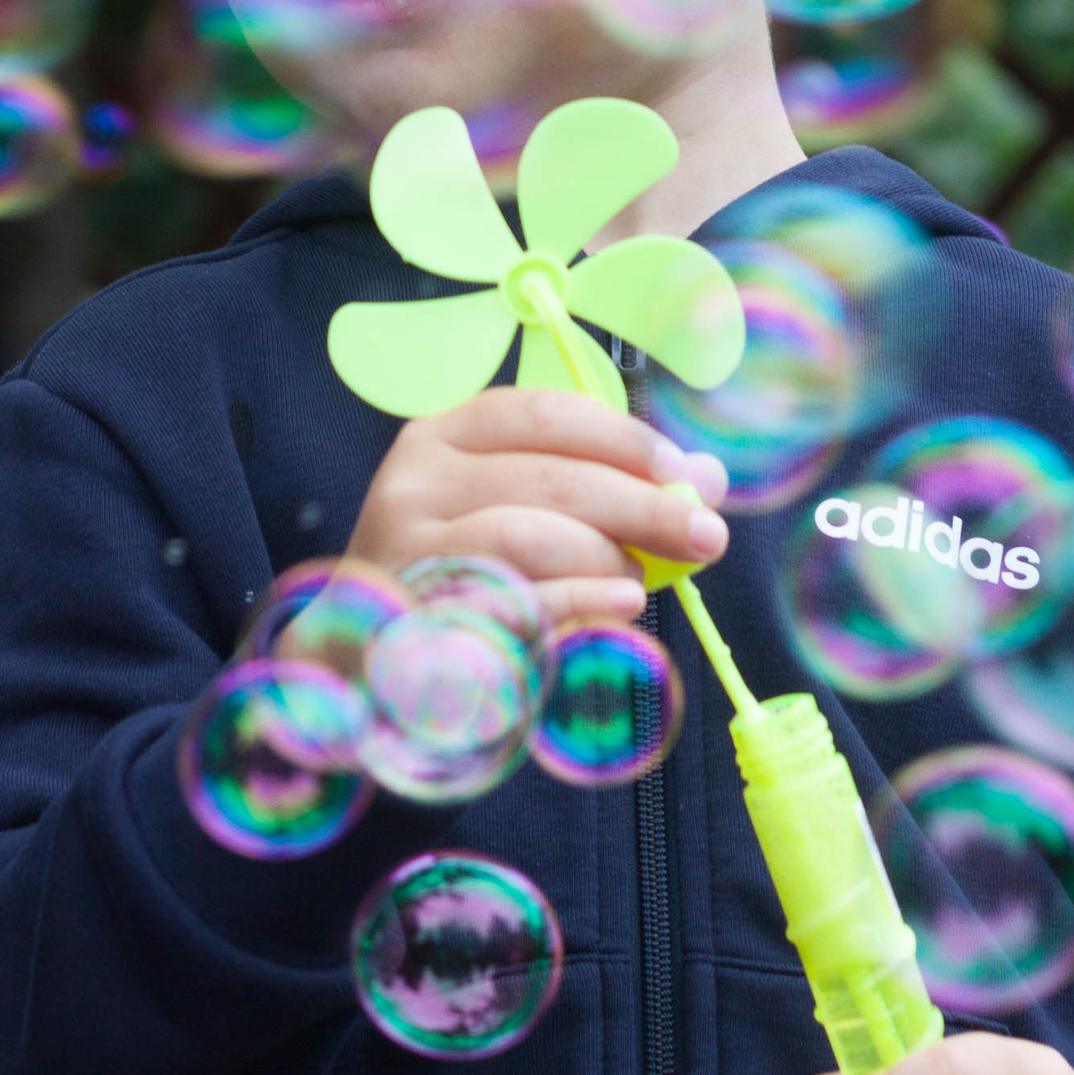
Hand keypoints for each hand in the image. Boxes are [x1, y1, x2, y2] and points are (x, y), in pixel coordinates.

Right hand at [343, 385, 727, 629]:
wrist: (367, 662)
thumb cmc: (460, 575)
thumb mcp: (519, 512)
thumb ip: (604, 488)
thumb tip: (706, 479)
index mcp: (441, 437)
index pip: (542, 412)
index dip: (622, 438)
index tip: (680, 469)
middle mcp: (415, 483)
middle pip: (552, 476)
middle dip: (643, 503)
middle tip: (705, 533)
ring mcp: (410, 552)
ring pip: (532, 533)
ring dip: (607, 554)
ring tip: (638, 577)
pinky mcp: (421, 617)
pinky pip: (519, 601)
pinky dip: (584, 599)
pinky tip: (620, 604)